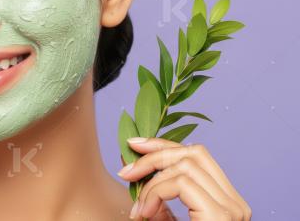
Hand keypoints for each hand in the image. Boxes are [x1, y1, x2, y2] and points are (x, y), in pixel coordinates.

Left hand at [117, 137, 250, 220]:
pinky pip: (182, 184)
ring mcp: (232, 209)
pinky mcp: (222, 216)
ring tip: (138, 209)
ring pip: (186, 165)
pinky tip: (143, 214)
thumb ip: (153, 197)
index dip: (162, 145)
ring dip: (151, 182)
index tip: (132, 145)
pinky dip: (155, 193)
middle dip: (154, 154)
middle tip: (124, 171)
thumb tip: (129, 166)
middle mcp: (234, 203)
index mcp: (224, 201)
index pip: (197, 156)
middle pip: (194, 153)